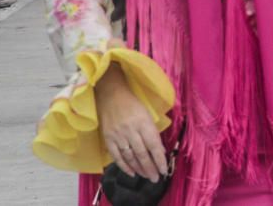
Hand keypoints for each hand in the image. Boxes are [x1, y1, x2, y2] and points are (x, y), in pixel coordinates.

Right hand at [95, 63, 167, 182]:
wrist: (111, 94)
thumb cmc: (133, 102)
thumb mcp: (147, 113)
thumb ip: (152, 131)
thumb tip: (159, 149)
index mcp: (144, 122)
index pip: (154, 145)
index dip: (159, 159)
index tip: (164, 170)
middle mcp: (131, 130)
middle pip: (142, 154)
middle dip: (150, 168)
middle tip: (156, 178)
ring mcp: (118, 135)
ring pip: (130, 157)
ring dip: (139, 169)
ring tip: (146, 176)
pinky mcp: (108, 138)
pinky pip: (116, 156)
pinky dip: (124, 166)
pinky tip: (132, 172)